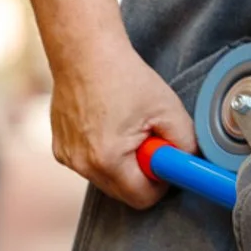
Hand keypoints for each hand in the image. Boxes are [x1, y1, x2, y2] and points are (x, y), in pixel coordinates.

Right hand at [48, 36, 195, 209]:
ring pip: (106, 179)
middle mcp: (82, 165)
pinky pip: (90, 164)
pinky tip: (107, 124)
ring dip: (122, 163)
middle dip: (140, 172)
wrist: (84, 52)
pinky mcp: (60, 148)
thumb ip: (186, 144)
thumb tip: (190, 164)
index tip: (165, 160)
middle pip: (123, 192)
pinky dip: (102, 153)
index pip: (142, 199)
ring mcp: (67, 157)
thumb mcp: (168, 109)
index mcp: (108, 160)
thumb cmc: (122, 75)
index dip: (160, 183)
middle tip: (147, 139)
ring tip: (126, 127)